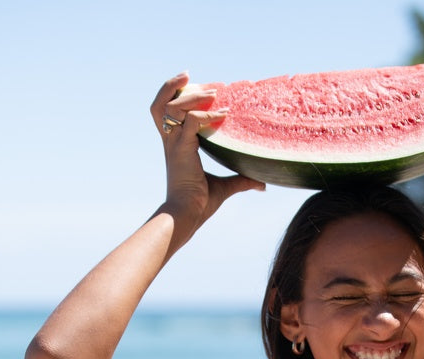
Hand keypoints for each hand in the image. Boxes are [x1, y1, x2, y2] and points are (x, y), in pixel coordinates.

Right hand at [149, 72, 263, 238]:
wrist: (187, 215)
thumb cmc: (200, 203)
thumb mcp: (225, 187)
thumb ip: (241, 180)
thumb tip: (263, 184)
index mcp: (176, 145)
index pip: (168, 112)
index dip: (179, 97)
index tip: (199, 88)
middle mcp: (171, 140)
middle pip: (160, 104)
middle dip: (173, 86)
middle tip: (194, 78)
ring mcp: (175, 143)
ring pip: (172, 106)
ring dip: (192, 95)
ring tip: (213, 91)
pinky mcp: (182, 149)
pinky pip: (193, 122)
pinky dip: (207, 115)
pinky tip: (224, 114)